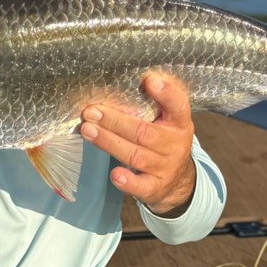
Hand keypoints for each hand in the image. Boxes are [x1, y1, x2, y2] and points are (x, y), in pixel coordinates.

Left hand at [80, 72, 196, 217]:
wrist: (178, 181)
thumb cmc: (164, 140)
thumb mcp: (167, 120)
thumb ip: (153, 104)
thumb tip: (120, 80)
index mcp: (179, 123)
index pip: (178, 106)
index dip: (166, 94)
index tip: (149, 80)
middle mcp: (175, 144)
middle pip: (144, 132)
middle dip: (115, 121)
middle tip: (91, 111)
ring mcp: (165, 167)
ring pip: (136, 155)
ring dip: (109, 142)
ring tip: (88, 130)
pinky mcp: (155, 187)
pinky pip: (142, 186)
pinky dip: (128, 181)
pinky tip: (114, 174)